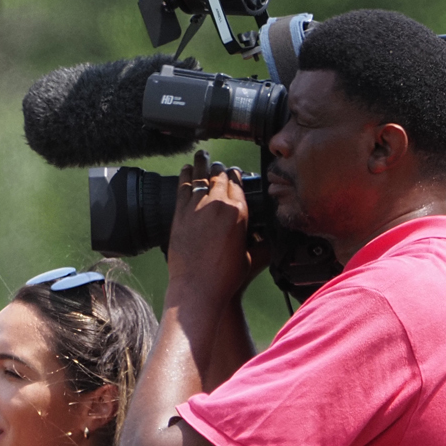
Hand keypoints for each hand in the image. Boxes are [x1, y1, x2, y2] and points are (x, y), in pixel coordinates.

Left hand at [165, 150, 255, 307]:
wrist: (197, 289)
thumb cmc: (225, 278)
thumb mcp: (250, 257)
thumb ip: (258, 241)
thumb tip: (265, 237)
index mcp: (239, 212)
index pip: (238, 184)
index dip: (236, 175)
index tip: (234, 171)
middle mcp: (218, 205)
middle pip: (220, 177)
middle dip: (220, 169)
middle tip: (219, 164)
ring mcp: (197, 208)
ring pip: (201, 178)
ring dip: (203, 165)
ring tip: (202, 156)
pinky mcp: (180, 215)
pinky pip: (183, 188)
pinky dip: (186, 176)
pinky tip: (186, 170)